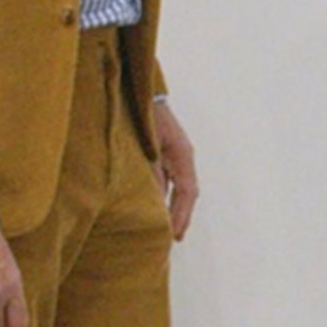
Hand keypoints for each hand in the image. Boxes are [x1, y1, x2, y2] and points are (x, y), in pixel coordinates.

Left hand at [150, 98, 198, 241]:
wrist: (138, 88)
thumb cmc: (143, 115)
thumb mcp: (147, 146)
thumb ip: (151, 173)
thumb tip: (154, 201)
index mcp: (182, 155)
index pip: (188, 192)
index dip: (181, 215)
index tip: (175, 235)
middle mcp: (182, 156)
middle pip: (187, 192)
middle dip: (180, 216)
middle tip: (173, 239)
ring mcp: (174, 153)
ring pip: (177, 186)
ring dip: (172, 206)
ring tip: (165, 228)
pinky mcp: (163, 150)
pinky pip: (167, 177)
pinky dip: (163, 194)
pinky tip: (153, 205)